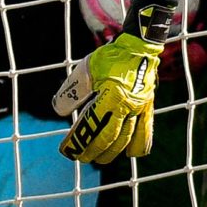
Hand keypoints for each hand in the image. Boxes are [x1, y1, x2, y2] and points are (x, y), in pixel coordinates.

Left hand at [51, 22, 166, 163]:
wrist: (139, 47)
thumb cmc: (109, 58)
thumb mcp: (85, 70)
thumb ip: (72, 91)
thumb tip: (59, 111)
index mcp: (111, 97)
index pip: (91, 126)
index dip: (78, 141)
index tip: (67, 150)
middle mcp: (128, 106)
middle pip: (110, 138)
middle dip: (94, 150)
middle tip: (81, 158)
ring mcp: (140, 109)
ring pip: (127, 139)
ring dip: (112, 152)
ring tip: (101, 159)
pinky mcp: (148, 108)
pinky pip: (146, 132)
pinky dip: (138, 145)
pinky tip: (130, 153)